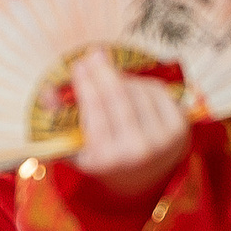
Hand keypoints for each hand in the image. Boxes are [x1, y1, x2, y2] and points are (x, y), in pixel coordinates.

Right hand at [68, 48, 188, 197]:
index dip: (86, 83)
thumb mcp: (72, 146)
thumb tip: (50, 93)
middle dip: (103, 70)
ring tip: (111, 80)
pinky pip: (157, 90)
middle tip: (94, 54)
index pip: (95, 110)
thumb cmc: (100, 155)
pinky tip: (133, 88)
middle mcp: (137, 151)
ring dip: (122, 78)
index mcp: (106, 158)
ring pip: (138, 90)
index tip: (78, 64)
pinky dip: (142, 83)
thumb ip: (55, 120)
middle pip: (118, 96)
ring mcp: (162, 140)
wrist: (141, 176)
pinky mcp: (180, 128)